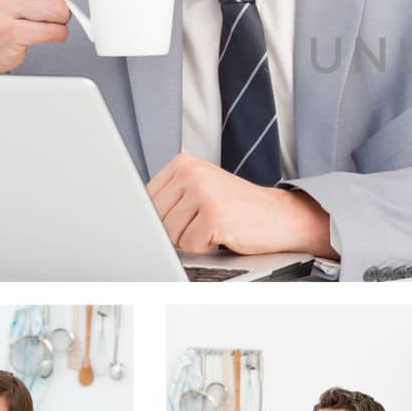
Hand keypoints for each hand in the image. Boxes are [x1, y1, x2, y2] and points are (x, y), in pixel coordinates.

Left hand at [147, 153, 332, 256]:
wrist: (279, 216)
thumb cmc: (237, 208)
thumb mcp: (200, 189)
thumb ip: (169, 196)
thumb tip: (132, 219)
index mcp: (183, 163)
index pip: (145, 200)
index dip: (159, 218)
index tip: (177, 219)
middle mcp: (191, 172)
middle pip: (154, 219)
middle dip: (175, 230)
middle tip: (203, 222)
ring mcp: (203, 192)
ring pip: (169, 234)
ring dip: (190, 240)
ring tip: (214, 226)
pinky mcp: (214, 214)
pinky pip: (188, 245)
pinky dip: (204, 247)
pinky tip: (223, 233)